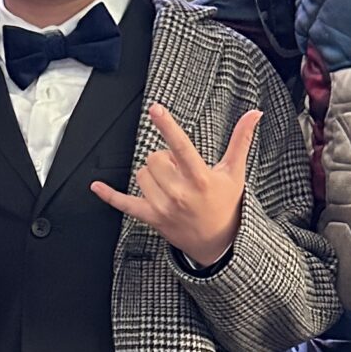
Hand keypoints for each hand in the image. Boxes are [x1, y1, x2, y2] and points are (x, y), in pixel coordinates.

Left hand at [92, 105, 260, 266]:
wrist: (218, 243)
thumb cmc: (226, 204)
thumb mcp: (235, 173)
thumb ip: (241, 141)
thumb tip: (254, 113)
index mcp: (200, 179)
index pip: (181, 147)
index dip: (167, 126)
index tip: (155, 109)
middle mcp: (180, 193)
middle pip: (155, 158)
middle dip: (164, 159)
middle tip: (180, 171)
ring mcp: (164, 207)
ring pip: (143, 174)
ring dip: (153, 174)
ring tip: (171, 185)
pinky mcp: (152, 217)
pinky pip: (125, 204)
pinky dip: (110, 196)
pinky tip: (96, 186)